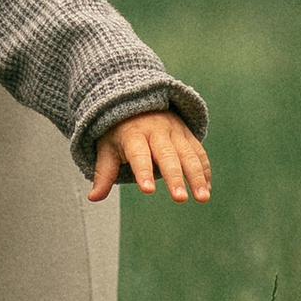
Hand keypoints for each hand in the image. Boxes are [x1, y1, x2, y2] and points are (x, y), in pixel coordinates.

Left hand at [89, 110, 211, 204]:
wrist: (139, 101)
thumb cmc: (120, 131)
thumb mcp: (107, 147)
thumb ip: (104, 173)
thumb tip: (93, 198)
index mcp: (134, 134)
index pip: (138, 154)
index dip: (142, 171)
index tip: (147, 190)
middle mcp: (156, 131)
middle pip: (167, 155)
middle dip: (174, 177)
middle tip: (180, 198)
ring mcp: (175, 132)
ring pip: (188, 154)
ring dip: (197, 176)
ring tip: (202, 198)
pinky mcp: (188, 134)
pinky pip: (199, 152)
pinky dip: (204, 170)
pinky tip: (207, 188)